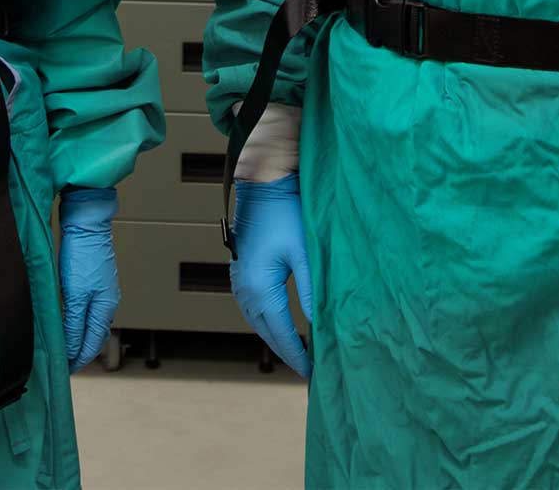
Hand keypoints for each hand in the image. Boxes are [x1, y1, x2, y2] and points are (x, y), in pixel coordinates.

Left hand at [58, 187, 120, 370]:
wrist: (86, 224)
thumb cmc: (82, 255)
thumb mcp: (75, 295)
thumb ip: (74, 324)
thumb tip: (72, 349)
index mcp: (105, 309)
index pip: (93, 345)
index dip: (78, 360)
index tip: (64, 371)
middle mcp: (108, 303)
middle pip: (94, 337)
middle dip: (79, 353)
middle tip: (61, 363)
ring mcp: (103, 292)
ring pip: (92, 325)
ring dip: (79, 339)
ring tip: (63, 347)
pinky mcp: (96, 283)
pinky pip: (89, 312)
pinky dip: (79, 324)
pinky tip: (68, 323)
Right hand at [228, 174, 311, 375]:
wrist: (262, 185)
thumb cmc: (287, 215)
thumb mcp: (305, 254)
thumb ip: (312, 291)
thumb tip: (321, 324)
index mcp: (260, 289)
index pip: (281, 334)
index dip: (297, 356)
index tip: (312, 373)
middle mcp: (244, 290)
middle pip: (266, 333)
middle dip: (286, 352)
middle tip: (307, 370)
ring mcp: (238, 282)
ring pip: (257, 322)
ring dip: (275, 338)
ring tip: (297, 353)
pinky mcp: (239, 273)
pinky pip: (251, 309)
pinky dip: (266, 322)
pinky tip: (279, 326)